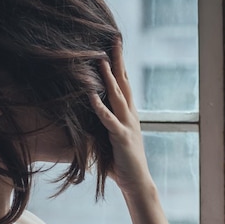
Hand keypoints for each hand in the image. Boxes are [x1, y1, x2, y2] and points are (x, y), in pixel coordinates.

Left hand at [90, 43, 152, 195]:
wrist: (138, 183)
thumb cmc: (122, 163)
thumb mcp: (111, 139)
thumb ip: (102, 125)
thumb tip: (86, 116)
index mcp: (128, 114)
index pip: (124, 84)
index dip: (119, 65)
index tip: (114, 46)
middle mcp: (130, 115)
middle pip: (124, 83)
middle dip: (118, 61)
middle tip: (115, 40)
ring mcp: (127, 126)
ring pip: (118, 96)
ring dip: (109, 77)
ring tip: (103, 59)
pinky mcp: (122, 138)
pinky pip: (109, 120)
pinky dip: (100, 107)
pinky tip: (92, 96)